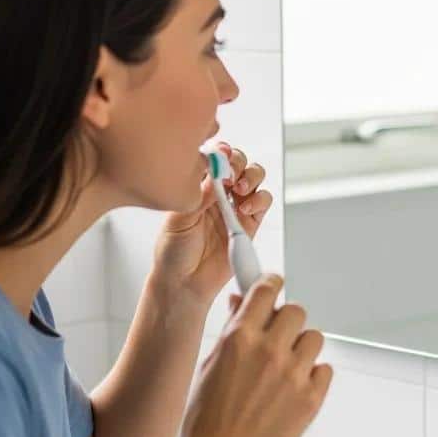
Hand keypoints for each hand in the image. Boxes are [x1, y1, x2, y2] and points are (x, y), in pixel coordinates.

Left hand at [153, 142, 272, 307]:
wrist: (185, 283)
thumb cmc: (174, 253)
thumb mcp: (178, 219)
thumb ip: (199, 195)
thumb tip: (215, 172)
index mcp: (197, 187)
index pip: (213, 159)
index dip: (220, 153)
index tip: (220, 156)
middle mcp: (218, 193)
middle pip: (238, 162)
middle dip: (238, 162)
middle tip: (231, 174)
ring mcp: (235, 207)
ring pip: (254, 178)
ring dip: (251, 177)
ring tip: (240, 189)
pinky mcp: (250, 224)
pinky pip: (263, 202)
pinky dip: (259, 200)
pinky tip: (246, 209)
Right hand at [178, 275, 332, 436]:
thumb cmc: (206, 419)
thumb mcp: (210, 365)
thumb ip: (231, 330)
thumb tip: (242, 301)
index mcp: (240, 338)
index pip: (267, 290)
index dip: (271, 287)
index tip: (274, 289)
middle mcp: (269, 351)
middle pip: (296, 312)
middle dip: (286, 322)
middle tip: (277, 338)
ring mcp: (293, 375)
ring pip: (314, 338)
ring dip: (301, 348)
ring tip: (284, 369)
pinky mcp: (311, 398)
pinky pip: (324, 370)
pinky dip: (312, 376)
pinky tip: (293, 390)